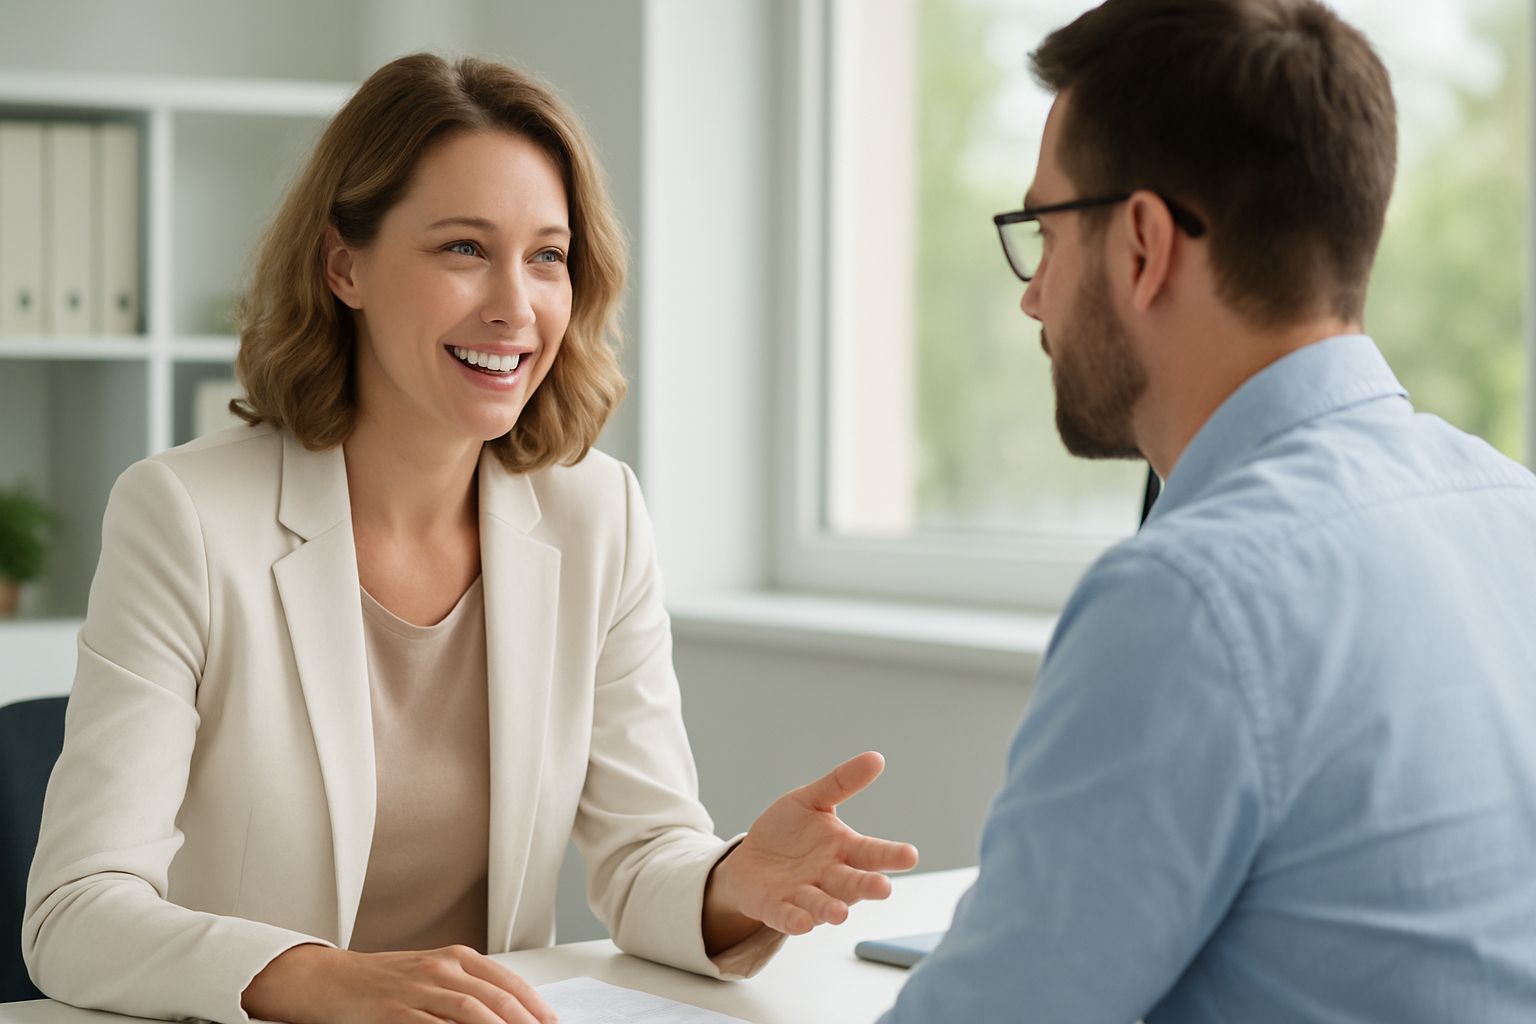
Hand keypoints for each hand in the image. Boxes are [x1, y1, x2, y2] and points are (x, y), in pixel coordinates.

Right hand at [241, 943, 557, 1023]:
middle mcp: (441, 968)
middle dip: (523, 1021)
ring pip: (470, 1011)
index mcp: (455, 957)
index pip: (506, 981)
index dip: (533, 1004)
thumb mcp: (431, 974)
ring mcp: (417, 989)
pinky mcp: (394, 1010)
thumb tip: (504, 1012)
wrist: (329, 979)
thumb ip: (466, 989)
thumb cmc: (382, 980)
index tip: (551, 1022)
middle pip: (495, 998)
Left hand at [702, 751, 919, 951]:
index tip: (911, 855)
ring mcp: (804, 895)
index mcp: (843, 850)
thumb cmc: (789, 832)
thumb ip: (842, 782)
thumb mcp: (812, 800)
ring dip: (831, 909)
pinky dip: (794, 920)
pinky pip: (787, 916)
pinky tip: (801, 922)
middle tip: (884, 889)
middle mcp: (830, 877)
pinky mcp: (777, 908)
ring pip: (823, 905)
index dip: (891, 855)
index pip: (872, 853)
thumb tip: (876, 758)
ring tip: (840, 914)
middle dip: (867, 886)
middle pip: (853, 883)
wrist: (751, 859)